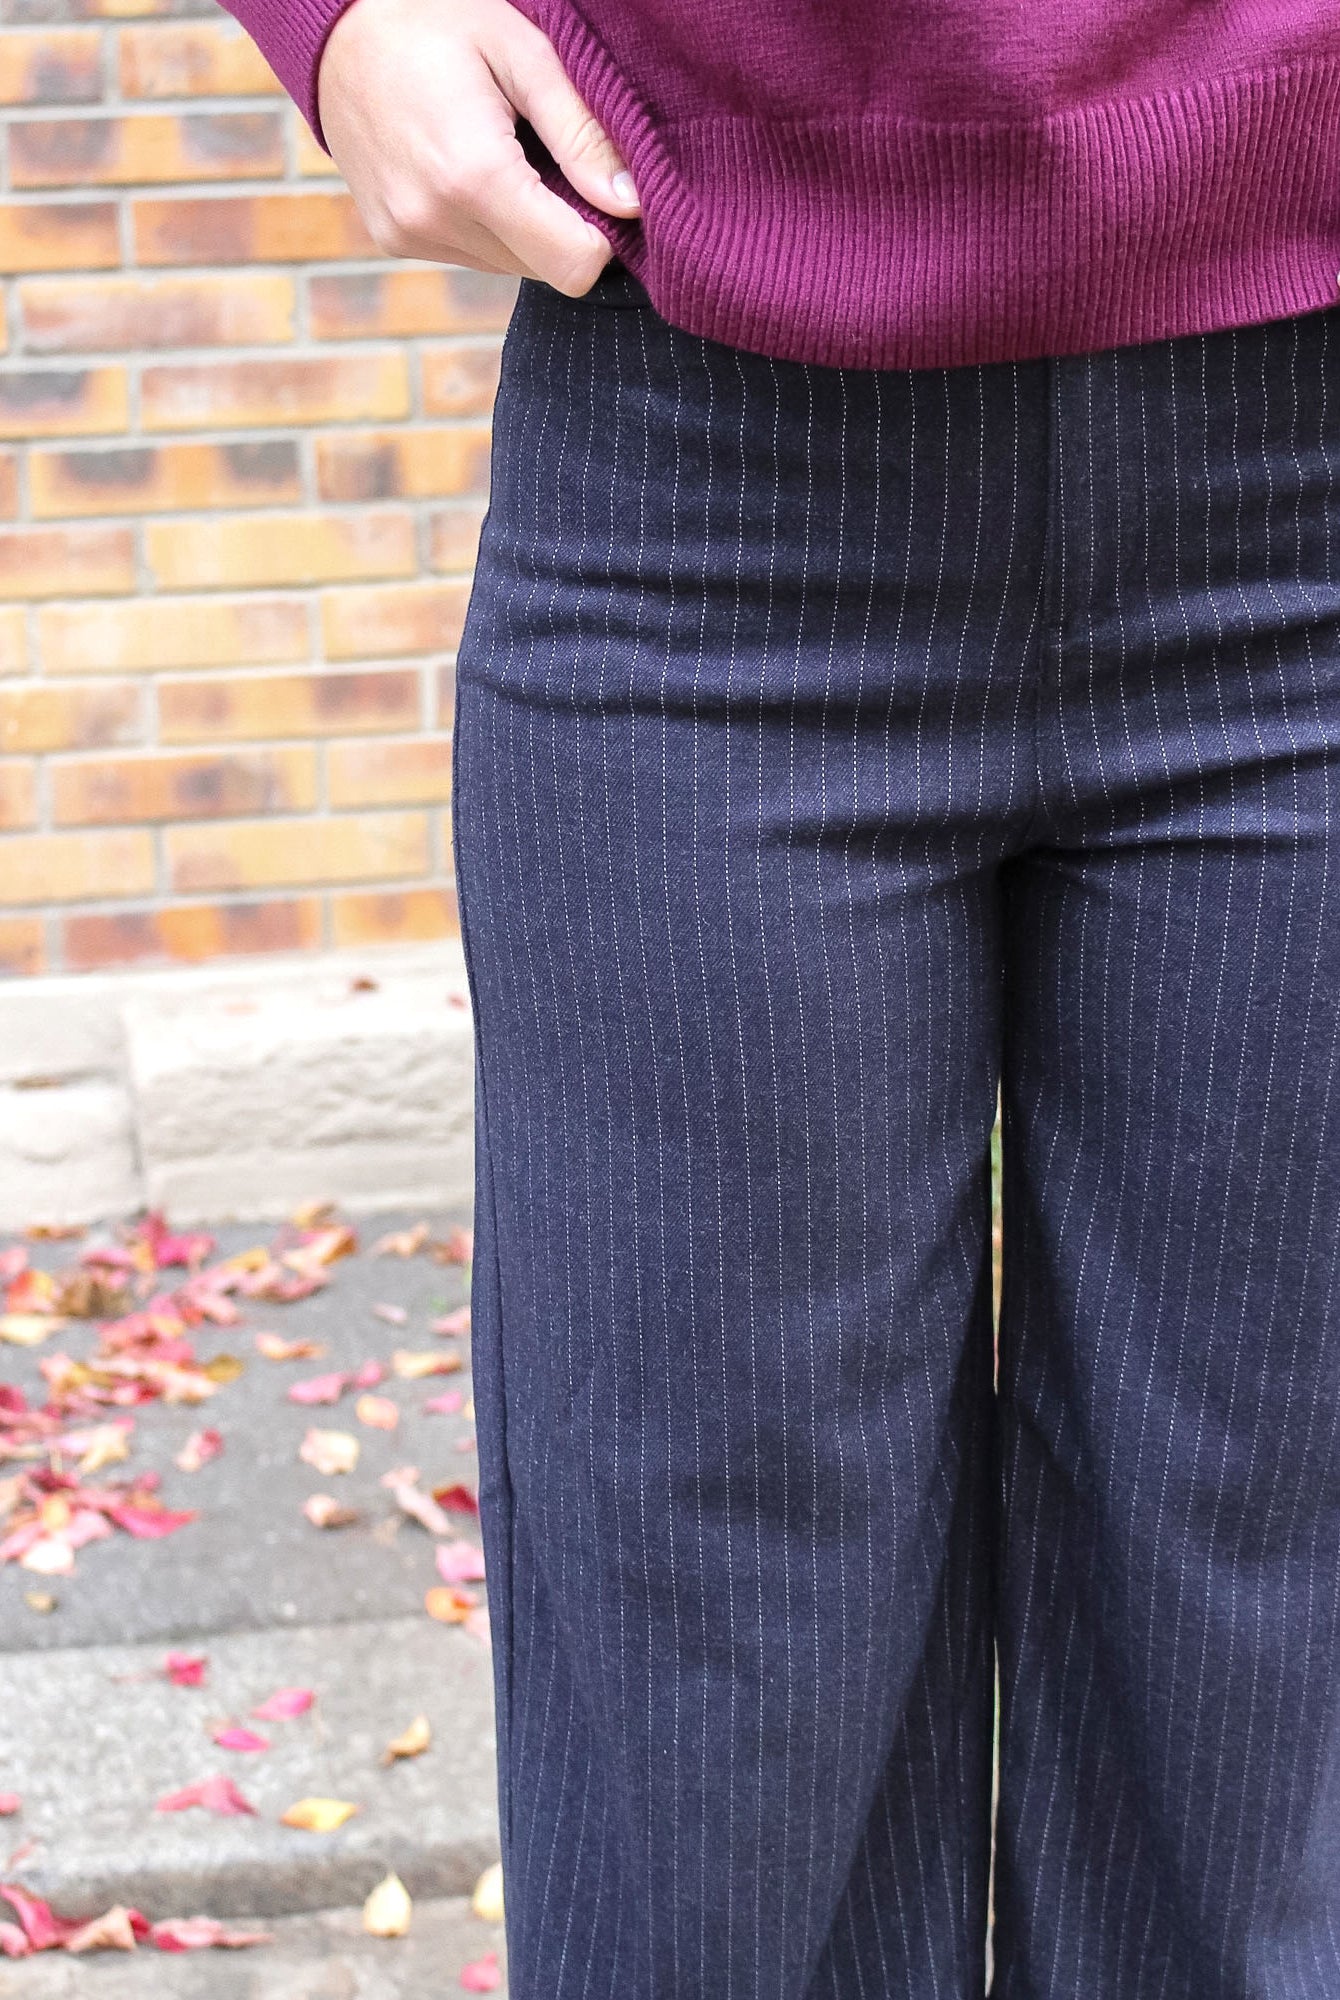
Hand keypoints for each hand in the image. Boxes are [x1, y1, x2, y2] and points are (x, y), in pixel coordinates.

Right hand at [317, 0, 639, 295]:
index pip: (574, 266)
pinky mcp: (394, 241)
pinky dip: (486, 225)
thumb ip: (581, 134)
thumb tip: (631, 204)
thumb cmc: (437, 22)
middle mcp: (436, 220)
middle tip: (547, 159)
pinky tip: (466, 170)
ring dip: (523, 226)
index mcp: (474, 176)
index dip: (600, 237)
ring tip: (501, 155)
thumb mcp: (524, 54)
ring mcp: (409, 235)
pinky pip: (472, 256)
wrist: (335, 29)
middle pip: (545, 270)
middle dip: (561, 226)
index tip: (597, 190)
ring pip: (510, 266)